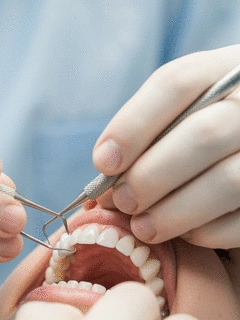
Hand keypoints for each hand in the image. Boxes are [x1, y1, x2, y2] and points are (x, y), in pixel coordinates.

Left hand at [93, 45, 239, 248]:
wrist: (238, 146)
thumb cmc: (195, 135)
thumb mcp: (174, 118)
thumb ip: (144, 138)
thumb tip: (106, 183)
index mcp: (221, 74)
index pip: (176, 84)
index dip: (132, 127)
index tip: (103, 163)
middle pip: (202, 134)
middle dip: (149, 176)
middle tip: (121, 202)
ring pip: (227, 181)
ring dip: (172, 212)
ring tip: (141, 228)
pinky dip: (206, 232)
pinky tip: (183, 233)